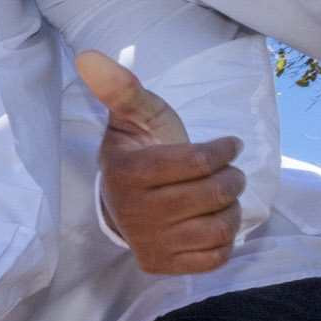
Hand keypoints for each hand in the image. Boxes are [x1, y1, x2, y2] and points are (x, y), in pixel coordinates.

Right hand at [79, 52, 242, 275]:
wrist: (124, 204)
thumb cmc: (142, 152)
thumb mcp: (136, 117)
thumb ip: (122, 88)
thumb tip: (88, 55)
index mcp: (128, 174)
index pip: (198, 162)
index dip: (223, 150)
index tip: (227, 145)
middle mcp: (136, 214)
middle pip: (214, 193)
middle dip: (231, 177)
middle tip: (225, 170)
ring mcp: (150, 244)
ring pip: (220, 227)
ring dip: (231, 208)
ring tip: (219, 197)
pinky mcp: (163, 265)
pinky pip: (216, 257)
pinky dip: (223, 239)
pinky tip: (209, 223)